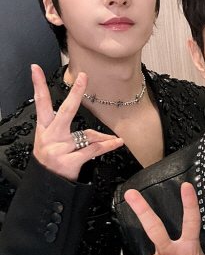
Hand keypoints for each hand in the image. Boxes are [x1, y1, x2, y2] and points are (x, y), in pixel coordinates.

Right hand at [31, 64, 123, 180]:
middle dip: (75, 93)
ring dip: (103, 139)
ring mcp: (58, 149)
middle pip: (65, 111)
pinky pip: (93, 149)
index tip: (36, 69)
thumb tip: (99, 133)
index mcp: (44, 128)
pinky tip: (117, 142)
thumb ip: (74, 132)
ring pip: (87, 135)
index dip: (37, 85)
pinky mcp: (68, 161)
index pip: (40, 103)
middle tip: (83, 77)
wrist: (49, 185)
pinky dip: (107, 146)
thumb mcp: (56, 144)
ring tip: (114, 140)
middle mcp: (49, 136)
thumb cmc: (54, 160)